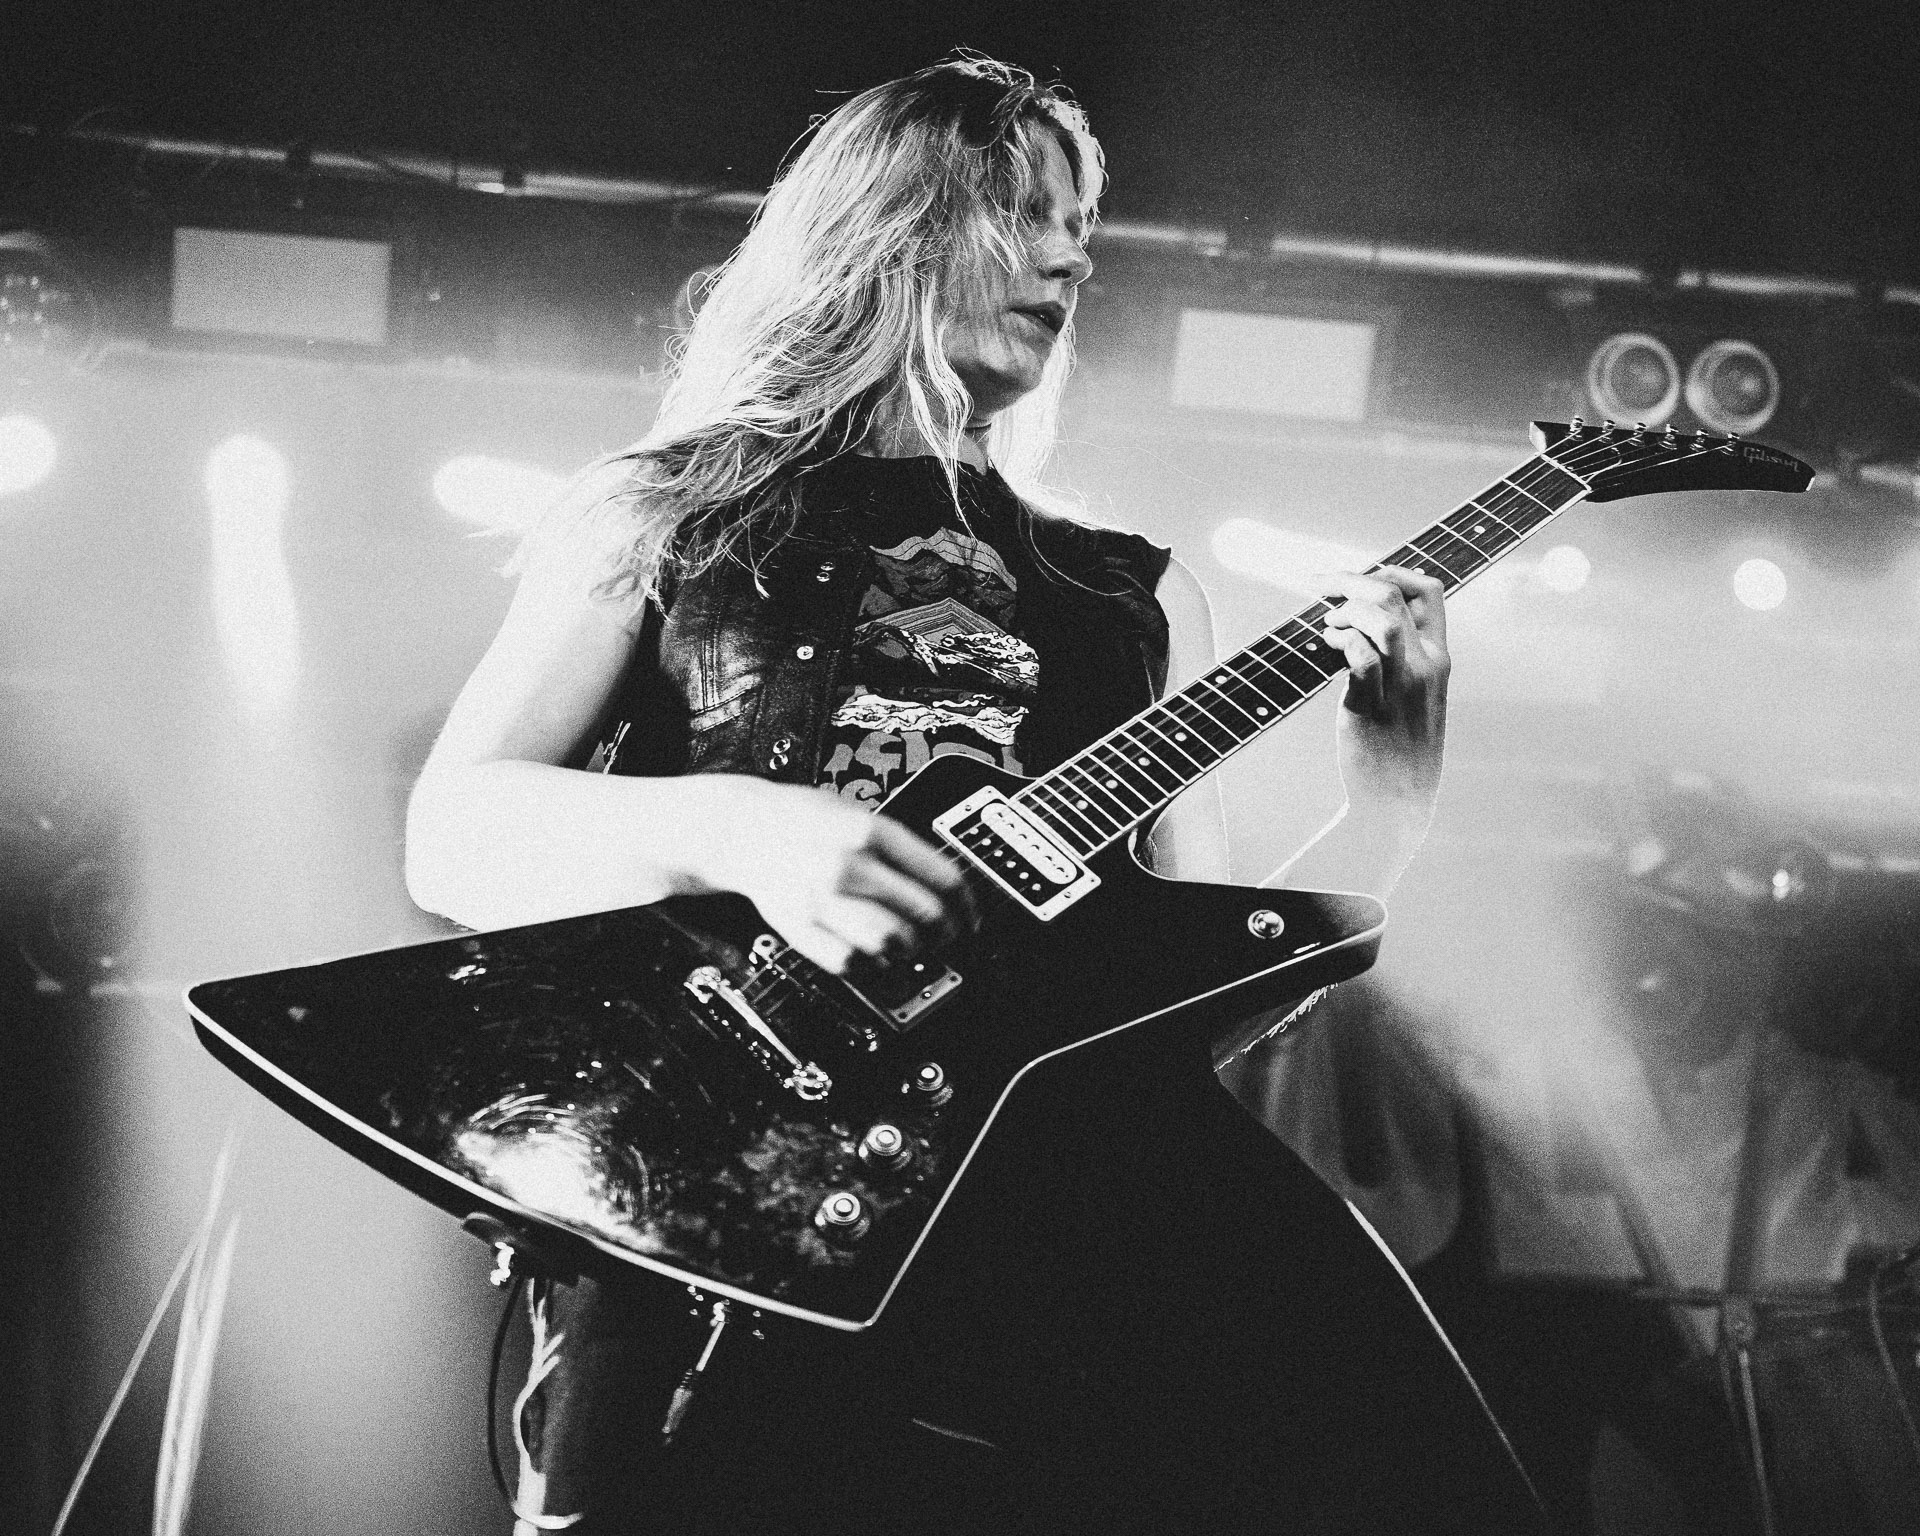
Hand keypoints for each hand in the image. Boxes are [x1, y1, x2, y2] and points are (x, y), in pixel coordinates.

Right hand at [698, 778, 975, 974]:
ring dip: (911, 951)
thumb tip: (945, 885)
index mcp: (870, 831)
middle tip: (948, 936)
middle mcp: (849, 865)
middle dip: (946, 933)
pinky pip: (851, 963)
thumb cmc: (801, 819)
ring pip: (892, 943)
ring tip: (912, 946)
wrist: (739, 828)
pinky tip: (876, 956)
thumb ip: (898, 846)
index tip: (972, 916)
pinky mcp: (800, 927)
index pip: (942, 877)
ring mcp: (823, 899)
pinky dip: (872, 966)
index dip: (967, 904)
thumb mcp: (856, 812)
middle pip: (924, 914)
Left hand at [1316, 565, 1450, 823]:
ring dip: (1345, 608)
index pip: (1429, 590)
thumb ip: (1400, 659)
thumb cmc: (1400, 746)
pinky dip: (1340, 639)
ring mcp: (1401, 686)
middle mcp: (1426, 666)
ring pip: (1380, 618)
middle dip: (1350, 579)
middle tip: (1319, 586)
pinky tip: (1328, 643)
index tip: (1358, 576)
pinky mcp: (1371, 706)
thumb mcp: (1414, 696)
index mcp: (1439, 658)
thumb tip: (1362, 624)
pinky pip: (1358, 655)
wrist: (1397, 800)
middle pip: (1394, 595)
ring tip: (1328, 623)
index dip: (1391, 570)